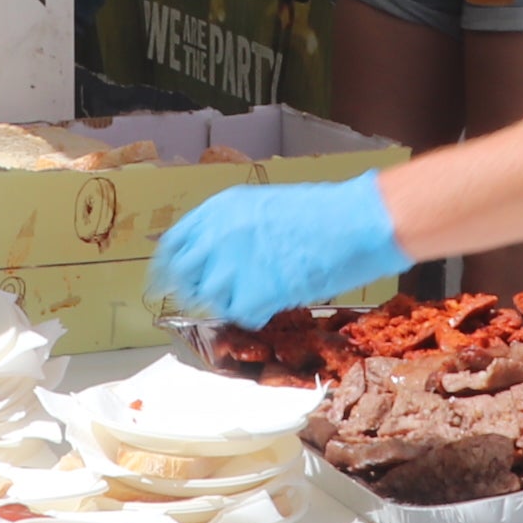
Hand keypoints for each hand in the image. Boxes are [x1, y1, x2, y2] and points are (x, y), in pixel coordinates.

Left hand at [148, 174, 406, 326]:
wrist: (357, 221)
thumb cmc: (322, 213)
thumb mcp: (265, 206)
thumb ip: (233, 229)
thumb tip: (213, 257)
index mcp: (219, 209)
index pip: (173, 244)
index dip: (168, 268)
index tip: (165, 283)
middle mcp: (218, 235)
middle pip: (183, 276)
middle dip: (195, 291)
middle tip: (216, 298)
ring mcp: (233, 265)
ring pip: (211, 299)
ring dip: (231, 301)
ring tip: (261, 292)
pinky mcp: (253, 293)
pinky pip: (240, 315)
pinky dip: (256, 314)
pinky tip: (275, 300)